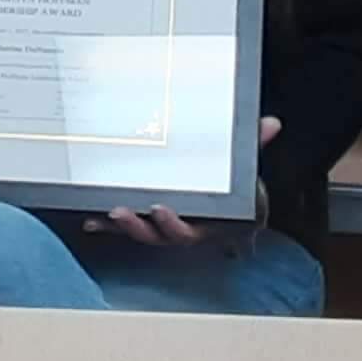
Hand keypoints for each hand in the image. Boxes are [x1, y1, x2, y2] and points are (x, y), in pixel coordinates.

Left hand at [85, 116, 278, 248]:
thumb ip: (254, 144)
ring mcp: (160, 227)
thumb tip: (270, 124)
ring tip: (105, 212)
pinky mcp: (144, 219)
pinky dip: (107, 222)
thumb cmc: (233, 186)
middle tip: (121, 211)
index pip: (188, 231)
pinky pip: (124, 226)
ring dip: (121, 225)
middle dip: (137, 227)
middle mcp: (180, 228)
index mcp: (204, 221)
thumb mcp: (243, 165)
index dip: (173, 224)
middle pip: (157, 237)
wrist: (226, 198)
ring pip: (139, 233)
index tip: (159, 208)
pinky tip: (92, 216)